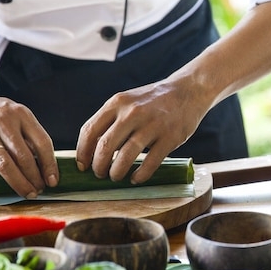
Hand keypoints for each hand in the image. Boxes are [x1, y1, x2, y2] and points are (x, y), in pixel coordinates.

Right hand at [0, 91, 58, 209]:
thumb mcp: (10, 113)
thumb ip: (25, 133)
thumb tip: (42, 161)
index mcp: (20, 114)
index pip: (43, 142)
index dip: (50, 164)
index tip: (53, 180)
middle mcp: (3, 123)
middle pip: (25, 157)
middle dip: (36, 178)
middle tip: (39, 191)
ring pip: (5, 165)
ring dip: (19, 183)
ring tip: (27, 194)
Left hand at [75, 80, 204, 184]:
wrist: (188, 91)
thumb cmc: (153, 101)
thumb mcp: (128, 102)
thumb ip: (112, 120)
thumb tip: (93, 150)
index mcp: (117, 103)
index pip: (90, 131)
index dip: (83, 152)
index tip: (82, 166)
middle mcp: (132, 113)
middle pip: (105, 146)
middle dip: (98, 166)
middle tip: (100, 174)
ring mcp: (152, 125)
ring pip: (126, 156)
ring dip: (117, 172)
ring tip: (116, 177)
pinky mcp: (170, 137)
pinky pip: (150, 162)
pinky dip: (140, 175)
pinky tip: (136, 178)